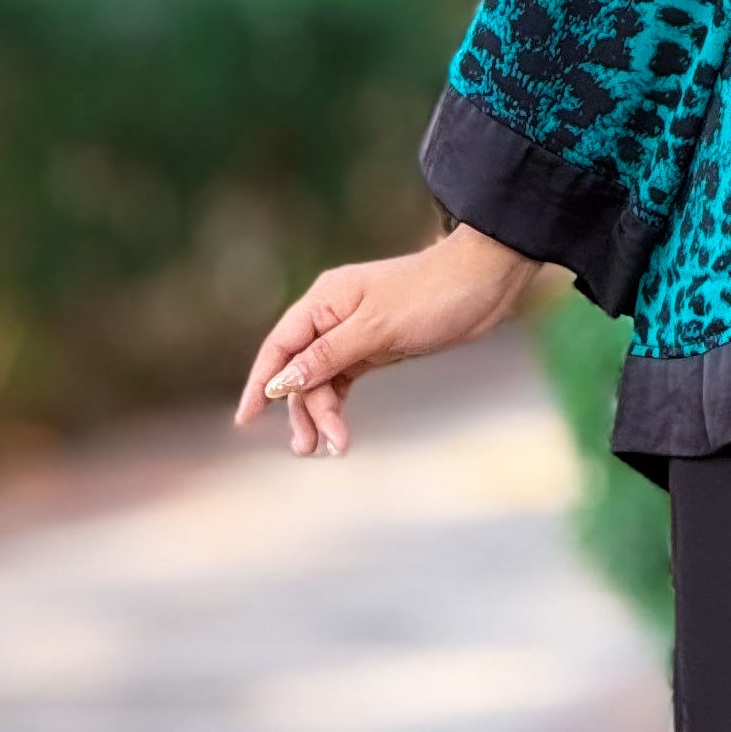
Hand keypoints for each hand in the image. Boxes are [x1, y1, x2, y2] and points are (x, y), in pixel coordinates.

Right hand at [235, 225, 549, 459]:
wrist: (484, 284)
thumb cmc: (431, 295)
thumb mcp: (376, 329)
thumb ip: (328, 356)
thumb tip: (283, 382)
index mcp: (324, 300)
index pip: (280, 345)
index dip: (261, 382)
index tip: (246, 418)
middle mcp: (333, 315)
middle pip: (301, 369)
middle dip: (302, 409)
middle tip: (308, 447)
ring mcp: (354, 332)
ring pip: (324, 379)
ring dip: (324, 412)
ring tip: (332, 446)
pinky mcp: (376, 346)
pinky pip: (345, 379)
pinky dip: (341, 403)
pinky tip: (340, 427)